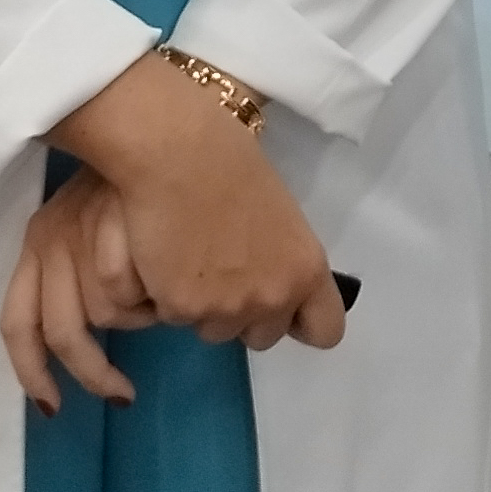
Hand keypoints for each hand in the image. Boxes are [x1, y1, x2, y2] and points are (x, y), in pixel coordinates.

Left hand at [0, 169, 158, 410]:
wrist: (174, 122)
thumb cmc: (143, 174)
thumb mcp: (98, 221)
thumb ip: (93, 272)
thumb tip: (104, 327)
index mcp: (39, 240)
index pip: (17, 323)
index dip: (31, 372)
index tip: (53, 408)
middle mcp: (52, 239)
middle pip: (65, 329)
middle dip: (97, 369)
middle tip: (125, 392)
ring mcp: (89, 235)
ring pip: (108, 313)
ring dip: (142, 316)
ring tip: (169, 299)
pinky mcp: (126, 229)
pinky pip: (137, 289)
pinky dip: (158, 301)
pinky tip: (181, 292)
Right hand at [47, 57, 349, 359]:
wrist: (178, 154)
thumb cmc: (231, 166)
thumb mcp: (281, 217)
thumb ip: (283, 258)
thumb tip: (273, 276)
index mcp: (307, 270)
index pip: (325, 331)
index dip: (303, 322)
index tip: (285, 307)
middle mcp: (275, 297)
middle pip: (262, 337)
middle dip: (244, 315)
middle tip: (222, 273)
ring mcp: (228, 308)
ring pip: (215, 331)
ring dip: (204, 308)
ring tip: (190, 260)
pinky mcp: (183, 308)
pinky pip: (175, 318)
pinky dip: (168, 297)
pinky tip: (164, 259)